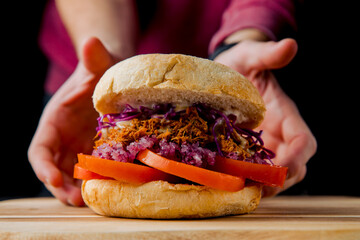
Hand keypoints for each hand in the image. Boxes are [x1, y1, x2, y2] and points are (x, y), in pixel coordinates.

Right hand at [28, 37, 115, 205]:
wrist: (114, 76)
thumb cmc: (102, 70)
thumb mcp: (98, 64)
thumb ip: (94, 58)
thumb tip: (91, 41)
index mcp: (55, 121)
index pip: (39, 149)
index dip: (43, 167)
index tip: (53, 180)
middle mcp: (63, 139)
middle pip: (54, 170)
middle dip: (61, 188)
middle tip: (78, 201)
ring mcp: (80, 148)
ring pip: (72, 176)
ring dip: (78, 191)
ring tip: (93, 202)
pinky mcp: (97, 152)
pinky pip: (92, 172)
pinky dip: (96, 183)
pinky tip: (109, 189)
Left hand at [214, 39, 316, 196]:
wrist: (223, 71)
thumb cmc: (240, 63)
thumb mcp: (251, 55)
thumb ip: (267, 54)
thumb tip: (290, 45)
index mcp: (285, 114)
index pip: (303, 142)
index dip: (297, 158)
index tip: (281, 169)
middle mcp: (277, 134)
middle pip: (292, 167)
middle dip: (277, 181)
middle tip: (254, 189)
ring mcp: (261, 145)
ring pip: (272, 175)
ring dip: (259, 186)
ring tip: (237, 190)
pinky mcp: (244, 150)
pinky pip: (250, 171)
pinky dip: (243, 180)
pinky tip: (225, 183)